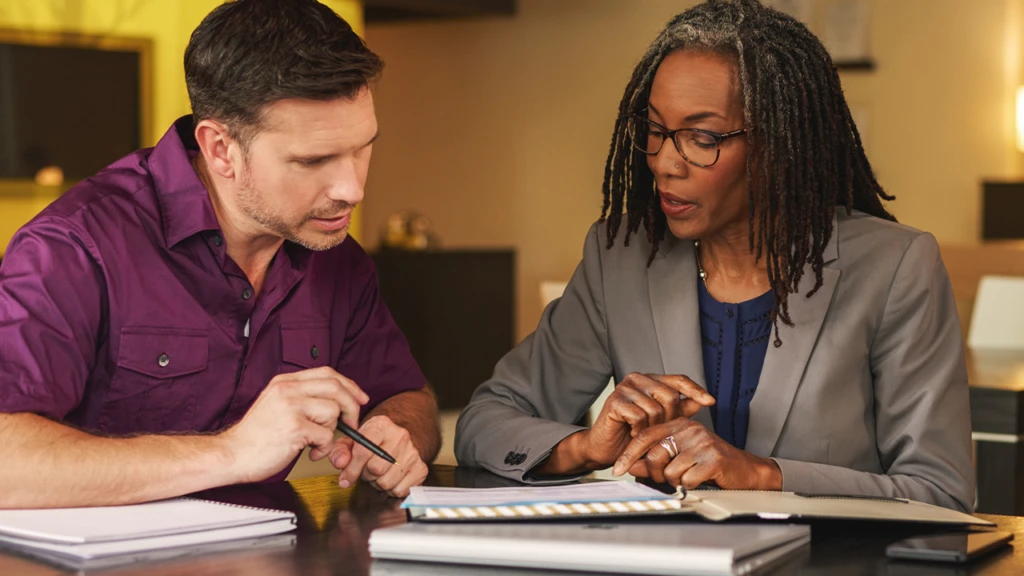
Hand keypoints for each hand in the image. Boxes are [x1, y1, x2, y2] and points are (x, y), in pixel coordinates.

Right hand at [220, 367, 368, 482]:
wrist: (231, 455)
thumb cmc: (255, 437)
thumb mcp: (276, 405)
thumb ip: (301, 398)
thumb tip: (336, 402)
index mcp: (284, 382)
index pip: (327, 373)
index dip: (349, 385)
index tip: (360, 398)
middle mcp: (287, 389)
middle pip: (336, 387)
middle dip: (352, 406)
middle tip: (353, 423)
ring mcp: (291, 407)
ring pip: (334, 411)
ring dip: (332, 430)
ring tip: (316, 442)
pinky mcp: (295, 427)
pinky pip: (326, 435)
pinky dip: (323, 447)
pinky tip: (309, 452)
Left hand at [328, 415, 427, 497]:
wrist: (399, 441)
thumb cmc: (374, 442)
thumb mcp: (353, 441)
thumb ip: (341, 451)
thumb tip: (340, 463)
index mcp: (381, 425)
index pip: (364, 449)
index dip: (352, 468)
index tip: (345, 478)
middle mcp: (400, 436)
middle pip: (375, 468)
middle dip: (366, 475)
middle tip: (366, 471)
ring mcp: (413, 452)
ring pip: (387, 482)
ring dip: (378, 483)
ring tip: (379, 474)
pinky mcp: (421, 468)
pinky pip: (400, 491)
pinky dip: (392, 490)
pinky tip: (391, 479)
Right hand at [577, 373, 714, 469]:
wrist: (607, 449)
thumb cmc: (633, 434)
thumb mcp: (663, 422)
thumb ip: (680, 410)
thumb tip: (702, 401)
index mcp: (651, 380)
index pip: (679, 379)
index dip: (695, 390)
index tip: (711, 402)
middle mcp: (637, 379)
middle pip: (670, 396)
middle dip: (669, 419)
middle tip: (658, 432)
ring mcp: (625, 388)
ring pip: (655, 409)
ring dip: (652, 428)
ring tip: (644, 434)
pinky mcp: (614, 400)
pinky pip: (639, 417)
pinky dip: (639, 430)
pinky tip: (632, 434)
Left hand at [613, 418, 781, 490]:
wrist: (747, 470)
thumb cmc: (712, 462)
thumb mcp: (680, 457)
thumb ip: (656, 458)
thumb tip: (631, 466)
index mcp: (679, 424)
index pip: (645, 436)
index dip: (629, 454)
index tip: (617, 468)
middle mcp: (689, 429)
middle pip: (654, 455)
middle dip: (655, 473)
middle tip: (668, 478)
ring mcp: (702, 443)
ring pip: (669, 471)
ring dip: (676, 480)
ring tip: (690, 475)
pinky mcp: (713, 459)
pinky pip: (686, 480)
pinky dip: (690, 485)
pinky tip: (700, 479)